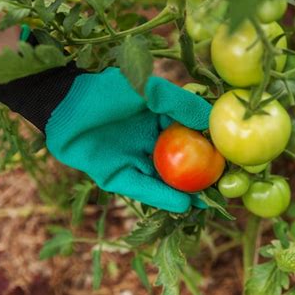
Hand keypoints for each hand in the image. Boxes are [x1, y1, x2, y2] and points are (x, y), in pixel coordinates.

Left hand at [45, 67, 211, 211]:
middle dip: (201, 177)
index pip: (191, 136)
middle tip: (224, 190)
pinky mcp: (116, 176)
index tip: (231, 161)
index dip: (211, 149)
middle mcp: (148, 142)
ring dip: (185, 192)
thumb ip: (180, 103)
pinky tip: (183, 203)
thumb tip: (213, 119)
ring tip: (208, 203)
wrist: (64, 104)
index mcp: (159, 120)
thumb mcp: (149, 91)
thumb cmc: (107, 91)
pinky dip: (162, 196)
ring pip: (163, 180)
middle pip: (180, 162)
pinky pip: (142, 188)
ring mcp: (133, 160)